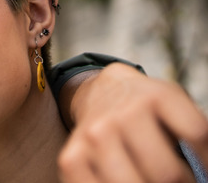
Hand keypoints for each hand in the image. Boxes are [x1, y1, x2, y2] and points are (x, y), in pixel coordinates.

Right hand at [58, 62, 207, 181]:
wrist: (100, 92)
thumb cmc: (147, 108)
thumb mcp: (175, 105)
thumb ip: (194, 131)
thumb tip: (204, 167)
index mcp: (155, 96)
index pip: (197, 133)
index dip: (207, 159)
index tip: (205, 169)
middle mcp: (121, 115)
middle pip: (166, 174)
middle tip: (177, 180)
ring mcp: (94, 137)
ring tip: (151, 180)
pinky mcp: (72, 158)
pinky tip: (122, 179)